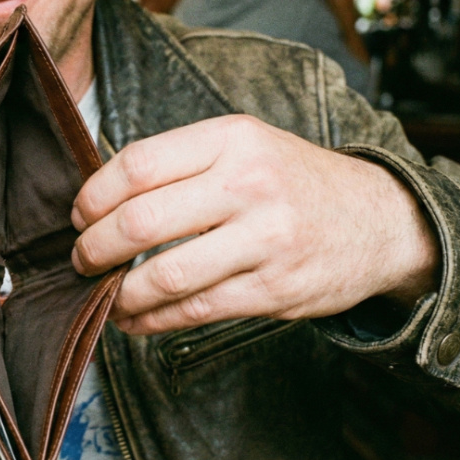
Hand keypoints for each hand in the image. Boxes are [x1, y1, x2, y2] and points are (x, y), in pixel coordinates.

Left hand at [70, 115, 438, 334]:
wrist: (380, 222)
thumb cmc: (292, 181)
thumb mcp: (244, 146)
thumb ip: (180, 163)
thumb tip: (98, 197)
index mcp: (232, 139)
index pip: (137, 164)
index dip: (93, 195)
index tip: (79, 215)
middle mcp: (248, 184)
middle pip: (140, 221)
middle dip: (94, 248)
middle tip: (82, 259)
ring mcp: (264, 240)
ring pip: (164, 275)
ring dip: (119, 293)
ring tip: (105, 295)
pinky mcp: (274, 290)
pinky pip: (194, 310)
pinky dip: (152, 320)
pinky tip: (136, 319)